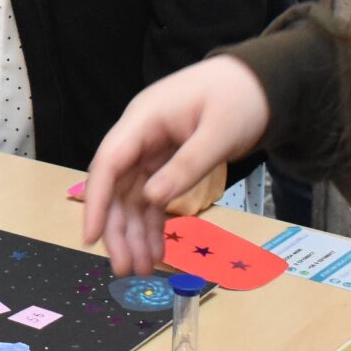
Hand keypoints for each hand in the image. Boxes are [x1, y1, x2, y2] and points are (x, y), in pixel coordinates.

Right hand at [80, 56, 269, 275]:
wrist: (260, 83)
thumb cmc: (239, 98)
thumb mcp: (218, 133)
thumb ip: (186, 166)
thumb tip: (151, 200)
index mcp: (144, 119)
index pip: (109, 162)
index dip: (96, 201)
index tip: (90, 237)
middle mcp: (140, 135)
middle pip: (116, 186)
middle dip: (117, 228)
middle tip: (125, 268)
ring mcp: (151, 149)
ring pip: (131, 196)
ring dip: (134, 232)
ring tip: (143, 268)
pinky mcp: (165, 161)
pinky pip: (151, 196)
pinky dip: (153, 223)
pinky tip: (156, 248)